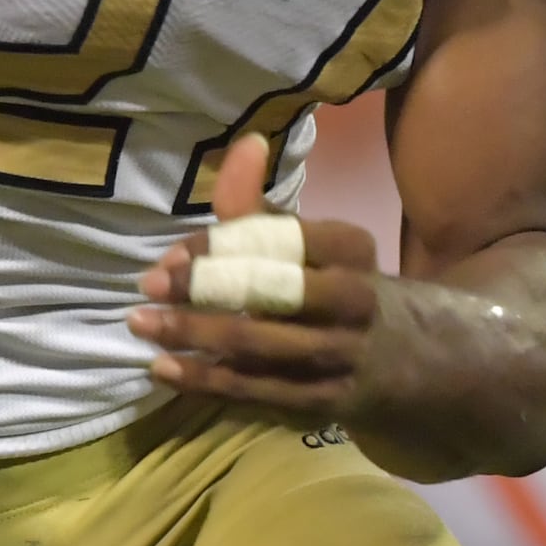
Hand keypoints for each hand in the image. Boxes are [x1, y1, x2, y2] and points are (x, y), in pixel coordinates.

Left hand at [130, 134, 384, 417]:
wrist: (404, 360)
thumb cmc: (334, 287)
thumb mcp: (312, 245)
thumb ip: (261, 206)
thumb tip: (244, 144)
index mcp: (351, 248)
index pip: (279, 238)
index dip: (220, 244)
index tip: (171, 254)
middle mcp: (353, 300)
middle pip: (270, 291)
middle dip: (203, 287)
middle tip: (148, 284)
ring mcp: (338, 356)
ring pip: (257, 346)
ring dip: (192, 335)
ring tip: (141, 324)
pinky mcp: (321, 402)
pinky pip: (254, 391)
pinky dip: (204, 379)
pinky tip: (162, 368)